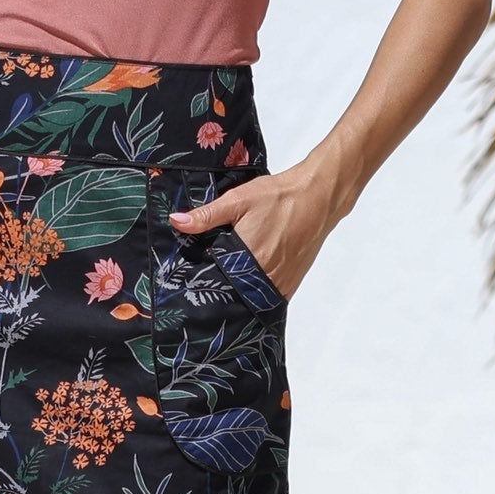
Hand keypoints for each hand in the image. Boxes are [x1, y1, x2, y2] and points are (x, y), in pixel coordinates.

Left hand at [167, 165, 337, 303]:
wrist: (317, 197)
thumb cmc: (278, 196)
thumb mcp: (237, 200)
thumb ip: (206, 215)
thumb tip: (176, 221)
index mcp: (248, 257)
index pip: (216, 280)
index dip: (203, 279)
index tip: (190, 278)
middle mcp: (266, 275)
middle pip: (234, 291)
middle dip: (220, 287)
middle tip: (206, 280)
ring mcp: (282, 281)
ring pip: (252, 296)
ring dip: (239, 290)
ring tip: (227, 280)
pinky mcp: (293, 280)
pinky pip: (270, 295)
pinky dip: (258, 291)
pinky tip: (248, 280)